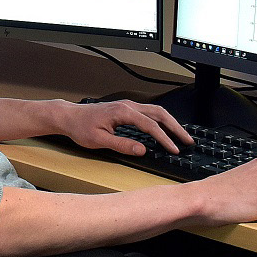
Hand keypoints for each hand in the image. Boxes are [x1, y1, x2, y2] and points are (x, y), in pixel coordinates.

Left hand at [55, 99, 189, 155]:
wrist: (69, 117)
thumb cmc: (80, 127)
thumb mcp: (99, 140)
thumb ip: (122, 145)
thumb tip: (142, 150)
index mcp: (122, 112)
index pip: (150, 125)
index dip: (164, 139)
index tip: (174, 149)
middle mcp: (128, 106)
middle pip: (159, 114)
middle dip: (175, 127)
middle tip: (188, 141)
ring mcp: (127, 106)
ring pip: (156, 111)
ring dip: (170, 123)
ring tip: (182, 136)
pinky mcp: (126, 109)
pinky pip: (149, 112)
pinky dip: (161, 120)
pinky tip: (166, 129)